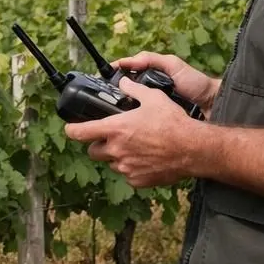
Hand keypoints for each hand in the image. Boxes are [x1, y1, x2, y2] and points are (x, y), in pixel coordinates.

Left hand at [63, 77, 203, 188]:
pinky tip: (146, 159)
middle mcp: (116, 150)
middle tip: (112, 138)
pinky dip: (132, 168)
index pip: (80, 133)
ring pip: (111, 164)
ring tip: (134, 147)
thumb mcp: (152, 98)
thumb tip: (124, 82)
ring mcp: (126, 168)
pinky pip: (128, 175)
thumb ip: (133, 90)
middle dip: (98, 145)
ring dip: (117, 157)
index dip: (71, 130)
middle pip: (93, 151)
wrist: (192, 149)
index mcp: (115, 129)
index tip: (70, 129)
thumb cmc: (172, 122)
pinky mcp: (137, 180)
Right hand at [113, 51, 218, 112]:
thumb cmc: (194, 83)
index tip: (101, 77)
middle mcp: (148, 94)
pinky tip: (127, 122)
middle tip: (104, 95)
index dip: (113, 75)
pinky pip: (141, 121)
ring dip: (122, 110)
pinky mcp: (156, 122)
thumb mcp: (172, 64)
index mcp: (149, 78)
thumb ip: (151, 59)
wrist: (211, 105)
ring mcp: (152, 109)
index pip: (125, 76)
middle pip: (124, 93)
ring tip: (111, 110)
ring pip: (130, 109)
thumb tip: (127, 61)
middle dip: (114, 94)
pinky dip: (134, 122)